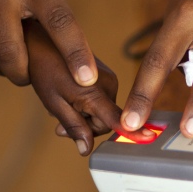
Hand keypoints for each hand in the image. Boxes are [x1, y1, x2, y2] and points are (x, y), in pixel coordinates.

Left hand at [24, 19, 154, 154]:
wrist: (44, 42)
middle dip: (85, 127)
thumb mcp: (54, 103)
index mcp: (95, 92)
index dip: (131, 132)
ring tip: (61, 108)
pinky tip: (70, 99)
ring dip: (84, 117)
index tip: (148, 139)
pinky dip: (87, 106)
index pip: (117, 119)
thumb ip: (74, 127)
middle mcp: (109, 85)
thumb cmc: (45, 69)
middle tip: (61, 126)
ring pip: (103, 113)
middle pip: (105, 122)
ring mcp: (110, 79)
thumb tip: (86, 149)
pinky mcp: (108, 77)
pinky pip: (102, 102)